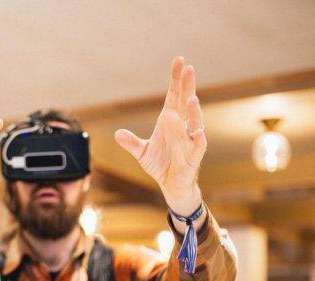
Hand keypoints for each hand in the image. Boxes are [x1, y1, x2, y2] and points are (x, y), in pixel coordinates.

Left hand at [114, 57, 206, 215]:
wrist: (172, 186)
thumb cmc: (161, 164)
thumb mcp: (141, 152)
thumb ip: (131, 142)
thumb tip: (117, 134)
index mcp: (170, 121)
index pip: (174, 96)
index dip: (176, 80)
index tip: (179, 61)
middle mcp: (183, 127)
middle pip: (186, 103)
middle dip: (187, 86)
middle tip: (188, 68)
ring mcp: (190, 140)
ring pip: (193, 122)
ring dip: (192, 111)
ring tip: (190, 98)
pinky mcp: (194, 156)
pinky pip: (197, 144)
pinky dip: (196, 136)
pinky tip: (196, 128)